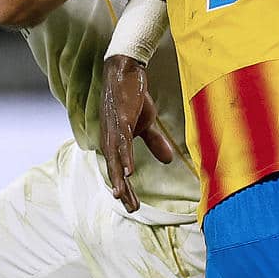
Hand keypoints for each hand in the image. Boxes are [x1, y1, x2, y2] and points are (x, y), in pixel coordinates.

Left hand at [100, 54, 176, 212]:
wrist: (127, 70)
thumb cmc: (132, 96)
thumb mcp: (146, 122)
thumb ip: (154, 142)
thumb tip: (168, 160)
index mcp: (115, 141)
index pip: (120, 170)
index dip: (127, 188)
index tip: (134, 206)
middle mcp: (110, 138)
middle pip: (115, 169)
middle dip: (122, 189)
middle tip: (130, 207)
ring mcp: (114, 129)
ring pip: (116, 158)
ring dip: (119, 177)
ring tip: (121, 195)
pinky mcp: (120, 119)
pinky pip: (123, 142)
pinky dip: (125, 157)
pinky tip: (129, 171)